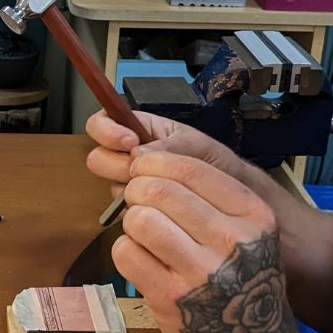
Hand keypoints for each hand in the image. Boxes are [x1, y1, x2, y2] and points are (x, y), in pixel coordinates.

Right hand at [85, 110, 246, 199]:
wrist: (234, 201)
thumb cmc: (217, 165)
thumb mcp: (199, 148)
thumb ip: (170, 147)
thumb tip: (137, 153)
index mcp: (139, 130)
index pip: (102, 122)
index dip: (106, 130)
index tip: (128, 141)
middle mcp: (128, 157)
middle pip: (98, 158)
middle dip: (117, 164)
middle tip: (142, 170)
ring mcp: (130, 185)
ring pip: (110, 185)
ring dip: (131, 188)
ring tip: (164, 190)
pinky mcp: (136, 210)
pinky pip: (124, 210)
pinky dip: (139, 209)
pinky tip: (163, 210)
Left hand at [114, 151, 298, 332]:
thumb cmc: (242, 272)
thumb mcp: (249, 227)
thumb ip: (211, 193)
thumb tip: (149, 161)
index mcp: (253, 215)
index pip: (189, 168)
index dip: (154, 161)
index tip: (143, 167)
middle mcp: (231, 242)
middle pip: (158, 189)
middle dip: (136, 188)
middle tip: (136, 198)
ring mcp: (201, 273)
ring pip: (139, 218)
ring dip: (131, 220)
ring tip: (142, 230)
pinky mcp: (170, 298)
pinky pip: (125, 251)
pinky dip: (125, 250)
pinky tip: (142, 257)